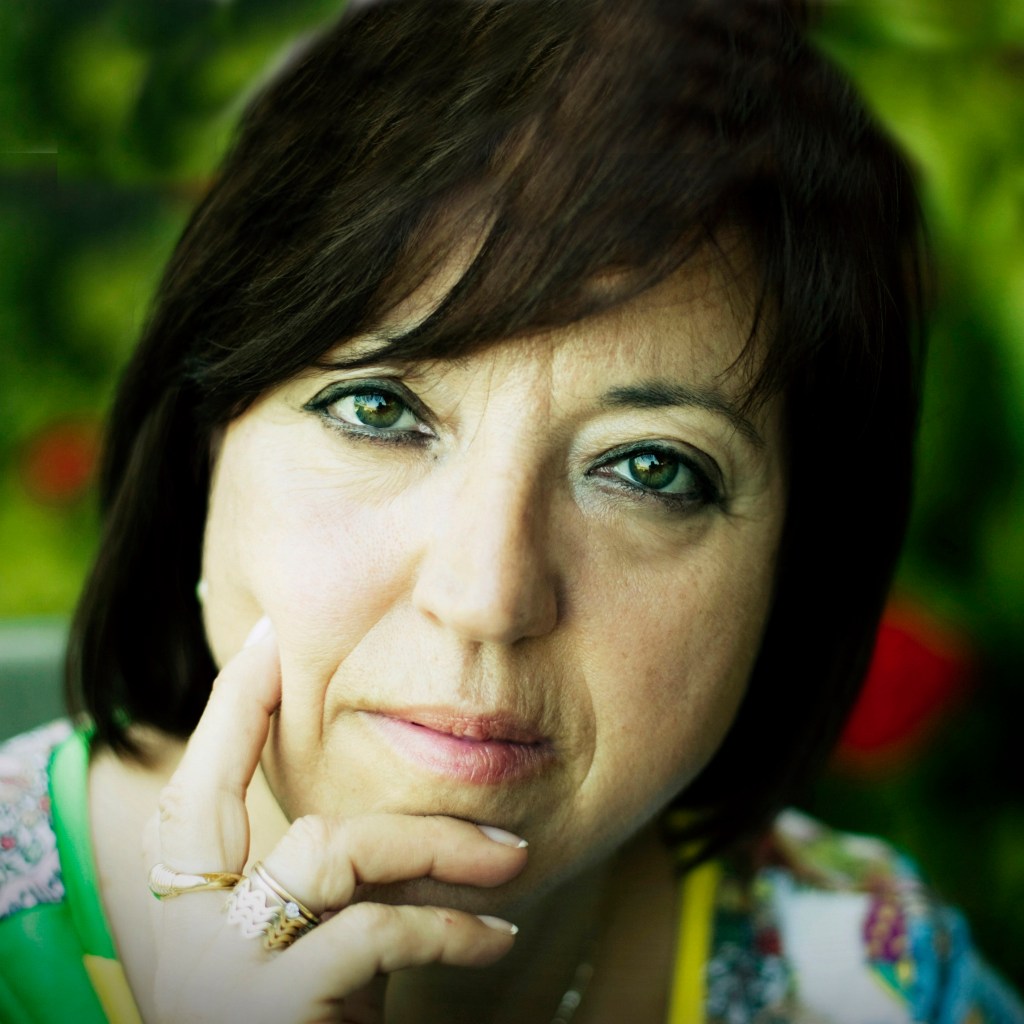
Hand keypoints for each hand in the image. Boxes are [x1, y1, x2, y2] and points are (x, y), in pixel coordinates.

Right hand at [149, 620, 525, 1023]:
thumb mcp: (304, 955)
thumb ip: (324, 890)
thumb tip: (381, 816)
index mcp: (187, 913)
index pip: (192, 789)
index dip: (226, 711)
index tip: (264, 640)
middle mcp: (184, 937)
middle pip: (212, 795)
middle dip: (257, 720)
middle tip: (307, 667)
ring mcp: (220, 977)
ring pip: (326, 849)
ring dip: (431, 840)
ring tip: (508, 858)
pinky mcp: (273, 1018)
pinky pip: (372, 932)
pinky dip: (447, 923)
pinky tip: (495, 932)